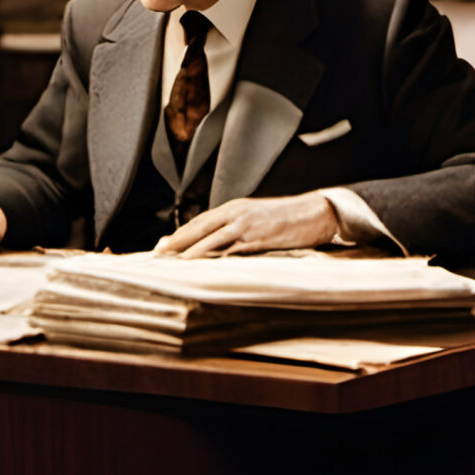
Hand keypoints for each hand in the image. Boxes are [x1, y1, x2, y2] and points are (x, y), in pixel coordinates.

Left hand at [156, 193, 341, 256]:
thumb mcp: (256, 218)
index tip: (162, 245)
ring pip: (212, 238)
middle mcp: (237, 213)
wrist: (316, 212)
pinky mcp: (260, 238)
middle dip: (177, 241)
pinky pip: (234, 249)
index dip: (180, 234)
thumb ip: (236, 229)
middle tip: (158, 253)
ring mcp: (248, 225)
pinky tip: (206, 266)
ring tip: (174, 262)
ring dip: (191, 251)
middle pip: (199, 228)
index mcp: (234, 208)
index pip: (200, 222)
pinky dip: (217, 258)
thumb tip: (217, 246)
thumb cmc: (287, 218)